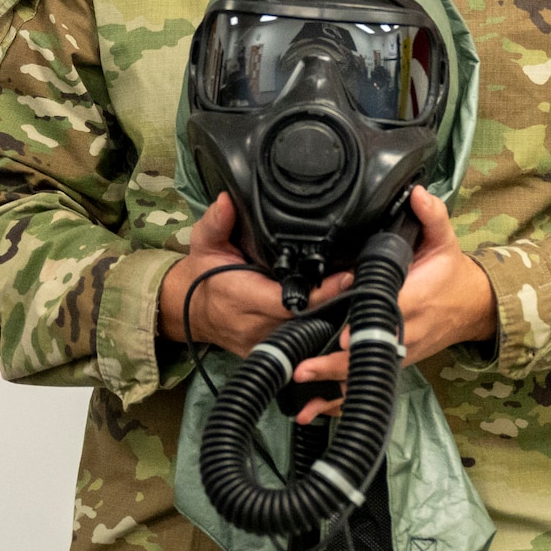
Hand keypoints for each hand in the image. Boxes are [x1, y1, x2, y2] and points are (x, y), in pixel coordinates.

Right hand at [158, 192, 351, 356]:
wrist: (188, 309)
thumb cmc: (202, 273)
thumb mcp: (204, 242)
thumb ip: (217, 222)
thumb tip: (227, 200)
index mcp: (240, 296)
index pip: (288, 302)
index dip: (321, 293)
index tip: (346, 276)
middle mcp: (252, 324)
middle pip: (305, 318)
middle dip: (334, 300)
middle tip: (361, 277)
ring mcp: (260, 342)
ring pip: (306, 332)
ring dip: (329, 314)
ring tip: (354, 290)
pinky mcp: (264, 350)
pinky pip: (297, 342)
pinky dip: (315, 326)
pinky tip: (335, 308)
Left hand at [292, 185, 497, 422]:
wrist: (472, 307)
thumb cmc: (452, 274)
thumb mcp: (446, 240)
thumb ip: (431, 215)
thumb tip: (415, 192)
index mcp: (416, 298)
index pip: (388, 313)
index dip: (362, 324)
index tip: (339, 332)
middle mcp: (407, 331)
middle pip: (370, 350)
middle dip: (337, 362)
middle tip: (306, 368)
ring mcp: (401, 352)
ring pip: (366, 373)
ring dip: (335, 388)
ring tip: (305, 397)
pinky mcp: (397, 363)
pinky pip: (368, 384)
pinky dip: (342, 401)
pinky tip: (316, 412)